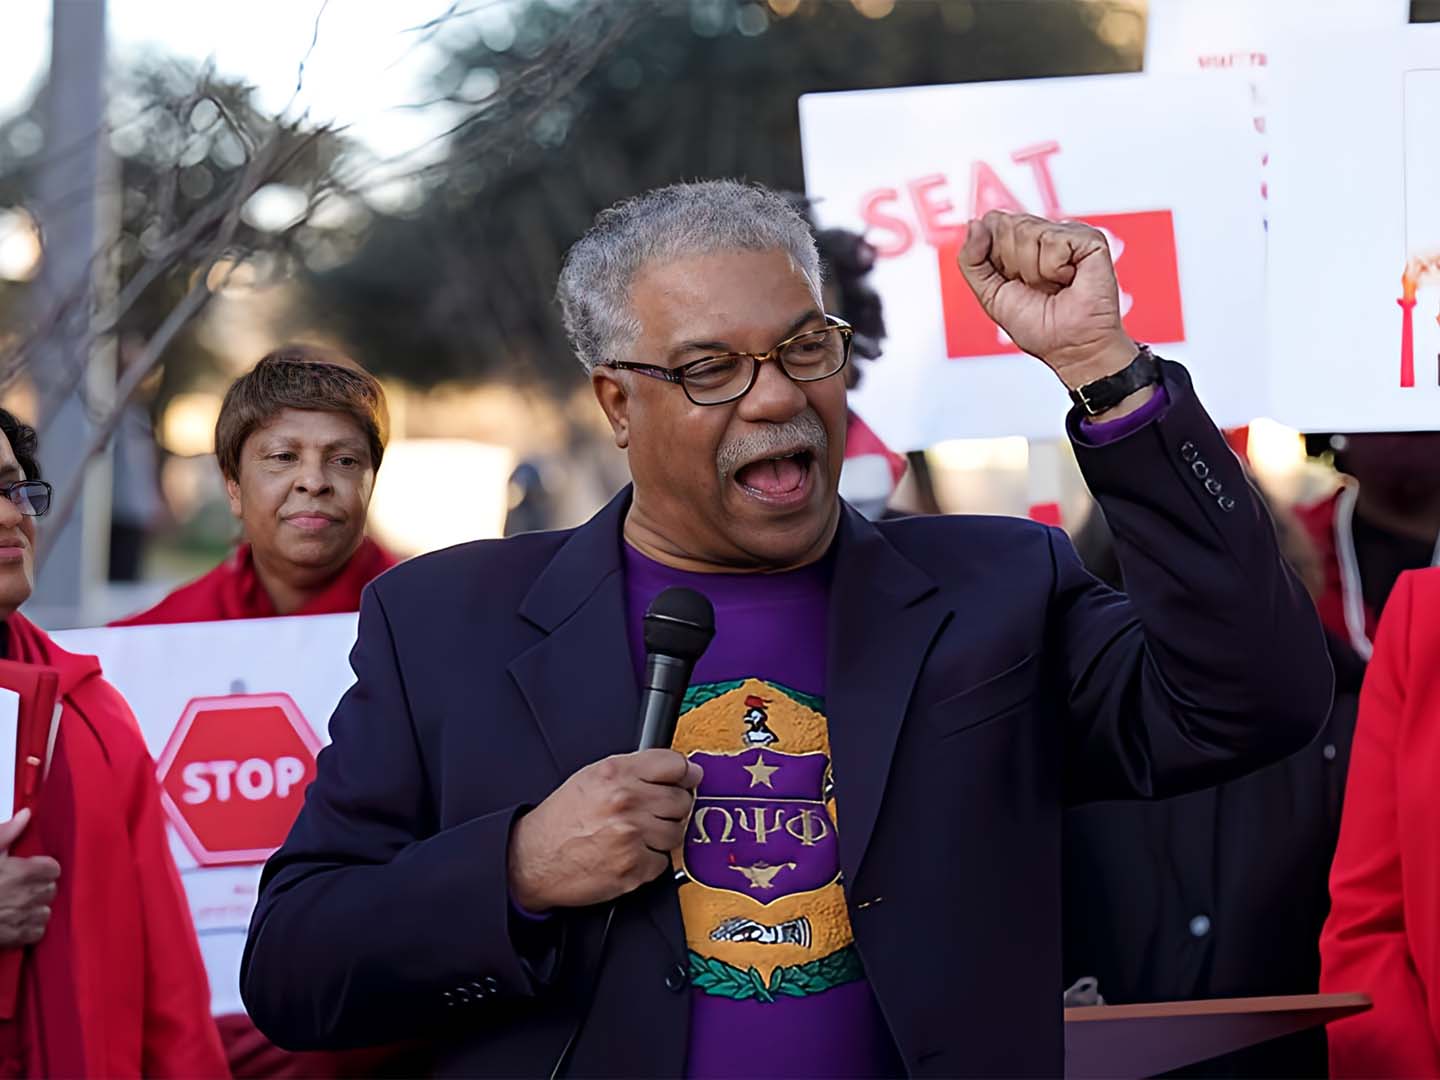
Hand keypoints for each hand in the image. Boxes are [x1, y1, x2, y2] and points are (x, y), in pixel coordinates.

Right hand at [0, 809, 59, 947]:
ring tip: (19, 902)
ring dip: (36, 907)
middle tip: (22, 885)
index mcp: (22, 872)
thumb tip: (26, 814)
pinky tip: (17, 919)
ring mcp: (22, 918)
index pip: (54, 868)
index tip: (31, 868)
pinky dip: (31, 927)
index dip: (42, 867)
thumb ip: (7, 833)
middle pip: (51, 889)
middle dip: (39, 886)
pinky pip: (38, 931)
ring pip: (46, 910)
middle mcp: (28, 896)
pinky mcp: (14, 937)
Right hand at [508, 749, 702, 910]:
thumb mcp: (591, 778)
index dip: (686, 773)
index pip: (675, 765)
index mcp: (615, 773)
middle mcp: (625, 801)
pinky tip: (629, 853)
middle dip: (673, 807)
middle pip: (681, 799)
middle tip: (656, 812)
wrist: (533, 859)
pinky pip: (663, 862)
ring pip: (676, 832)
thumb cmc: (561, 820)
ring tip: (637, 834)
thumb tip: (677, 770)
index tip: (690, 778)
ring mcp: (631, 836)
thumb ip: (633, 770)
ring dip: (662, 835)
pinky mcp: (633, 868)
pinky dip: (650, 861)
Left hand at [958, 211, 1136, 389]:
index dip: (993, 256)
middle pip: (1006, 225)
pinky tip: (1067, 279)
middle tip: (1034, 287)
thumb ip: (971, 260)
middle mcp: (1041, 234)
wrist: (1071, 348)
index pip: (990, 224)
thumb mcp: (989, 294)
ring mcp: (1065, 233)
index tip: (1010, 280)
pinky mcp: (1088, 238)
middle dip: (1012, 265)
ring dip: (1034, 271)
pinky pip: (1052, 240)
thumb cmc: (1039, 326)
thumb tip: (973, 225)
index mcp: (1017, 244)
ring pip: (1027, 231)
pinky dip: (1054, 269)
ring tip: (1052, 286)